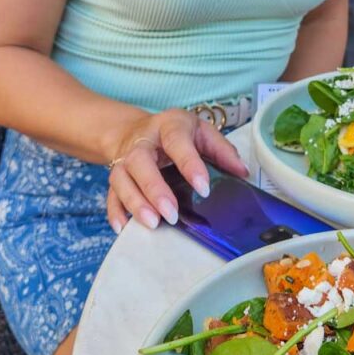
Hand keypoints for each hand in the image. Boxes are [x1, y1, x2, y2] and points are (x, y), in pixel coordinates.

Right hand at [106, 108, 248, 233]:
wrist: (135, 130)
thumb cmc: (175, 134)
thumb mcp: (201, 132)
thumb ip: (222, 150)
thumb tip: (242, 172)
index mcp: (168, 126)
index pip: (177, 141)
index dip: (190, 164)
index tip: (203, 188)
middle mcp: (142, 141)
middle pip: (140, 162)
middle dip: (155, 189)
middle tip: (171, 214)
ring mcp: (124, 159)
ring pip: (122, 179)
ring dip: (135, 202)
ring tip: (153, 223)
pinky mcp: (114, 176)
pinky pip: (111, 195)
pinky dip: (115, 212)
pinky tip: (124, 228)